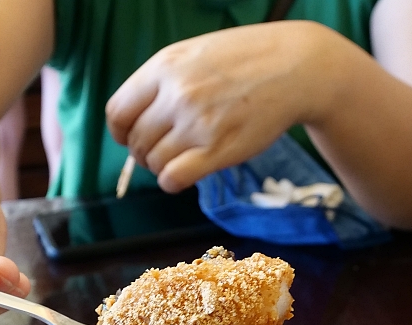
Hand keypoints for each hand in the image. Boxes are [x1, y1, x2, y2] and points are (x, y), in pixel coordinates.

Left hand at [106, 22, 336, 192]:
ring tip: (181, 158)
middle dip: (143, 152)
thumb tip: (133, 119)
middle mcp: (177, 95)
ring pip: (153, 163)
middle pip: (136, 142)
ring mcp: (197, 124)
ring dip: (161, 167)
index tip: (131, 137)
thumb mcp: (194, 54)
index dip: (120, 132)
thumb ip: (161, 82)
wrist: (294, 67)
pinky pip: (173, 179)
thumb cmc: (244, 61)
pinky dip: (172, 182)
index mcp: (165, 67)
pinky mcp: (217, 151)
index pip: (117, 112)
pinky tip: (186, 173)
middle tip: (165, 150)